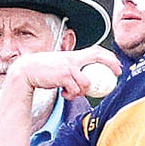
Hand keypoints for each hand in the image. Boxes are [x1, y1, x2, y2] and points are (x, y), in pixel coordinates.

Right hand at [4, 46, 123, 97]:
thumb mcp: (60, 65)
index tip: (117, 65)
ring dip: (83, 91)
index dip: (109, 57)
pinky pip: (75, 90)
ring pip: (87, 82)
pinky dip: (71, 95)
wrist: (27, 71)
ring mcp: (69, 67)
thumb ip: (73, 68)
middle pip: (97, 57)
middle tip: (116, 74)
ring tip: (72, 93)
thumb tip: (84, 77)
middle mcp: (73, 59)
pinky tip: (64, 94)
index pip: (95, 51)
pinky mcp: (63, 76)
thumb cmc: (43, 71)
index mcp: (73, 55)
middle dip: (110, 64)